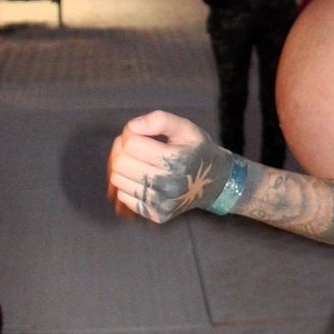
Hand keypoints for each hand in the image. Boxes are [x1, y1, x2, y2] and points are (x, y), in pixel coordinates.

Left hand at [108, 110, 232, 221]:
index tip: (139, 133)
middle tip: (133, 146)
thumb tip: (131, 127)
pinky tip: (141, 178)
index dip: (130, 133)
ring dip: (122, 167)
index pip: (130, 144)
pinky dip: (127, 184)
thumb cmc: (196, 150)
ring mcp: (162, 203)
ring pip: (117, 180)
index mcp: (176, 160)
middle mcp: (170, 185)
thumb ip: (159, 120)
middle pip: (120, 163)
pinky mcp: (157, 214)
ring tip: (137, 161)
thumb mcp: (185, 127)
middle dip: (121, 149)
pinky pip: (123, 196)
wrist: (215, 182)